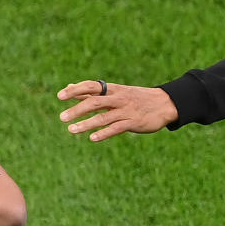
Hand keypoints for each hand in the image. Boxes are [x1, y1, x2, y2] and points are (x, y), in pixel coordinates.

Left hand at [57, 81, 177, 141]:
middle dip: (77, 109)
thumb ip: (91, 92)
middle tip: (61, 117)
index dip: (75, 90)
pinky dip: (104, 133)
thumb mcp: (114, 92)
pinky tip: (92, 138)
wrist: (164, 103)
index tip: (60, 96)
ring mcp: (126, 110)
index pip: (90, 86)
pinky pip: (116, 127)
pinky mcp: (134, 122)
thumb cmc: (135, 98)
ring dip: (86, 124)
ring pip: (103, 117)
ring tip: (71, 130)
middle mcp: (118, 98)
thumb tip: (70, 87)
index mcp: (112, 89)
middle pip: (94, 102)